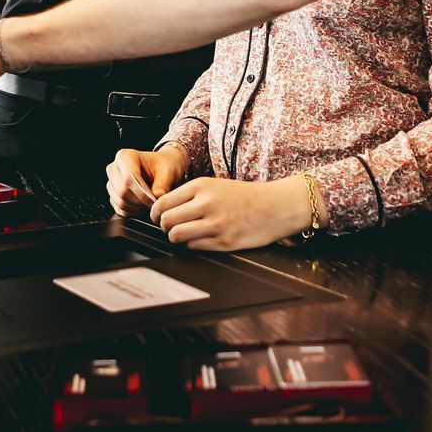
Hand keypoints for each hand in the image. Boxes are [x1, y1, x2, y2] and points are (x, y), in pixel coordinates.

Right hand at [106, 144, 190, 214]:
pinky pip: (120, 209)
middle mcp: (115, 168)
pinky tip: (143, 205)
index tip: (155, 200)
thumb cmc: (164, 167)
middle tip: (154, 202)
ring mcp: (112, 182)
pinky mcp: (113, 195)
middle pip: (122, 192)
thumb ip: (162, 185)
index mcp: (126, 156)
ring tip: (150, 201)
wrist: (161, 169)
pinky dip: (133, 211)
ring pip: (120, 202)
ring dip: (137, 207)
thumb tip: (156, 197)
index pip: (128, 179)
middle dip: (140, 201)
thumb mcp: (168, 171)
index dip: (143, 193)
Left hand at [149, 176, 313, 251]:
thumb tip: (163, 209)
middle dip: (164, 227)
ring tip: (183, 235)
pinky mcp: (224, 242)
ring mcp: (216, 224)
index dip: (156, 213)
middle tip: (170, 227)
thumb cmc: (245, 196)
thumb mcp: (215, 185)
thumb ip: (190, 195)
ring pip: (176, 236)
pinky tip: (200, 240)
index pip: (162, 203)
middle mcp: (207, 203)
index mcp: (201, 186)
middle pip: (166, 221)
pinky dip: (192, 245)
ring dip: (175, 238)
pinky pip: (194, 247)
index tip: (158, 217)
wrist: (276, 206)